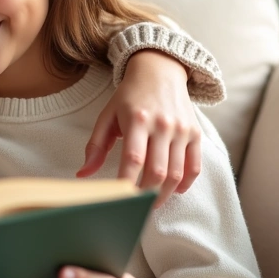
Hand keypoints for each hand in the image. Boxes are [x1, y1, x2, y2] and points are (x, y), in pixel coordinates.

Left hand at [79, 50, 200, 206]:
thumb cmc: (129, 96)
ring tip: (151, 203)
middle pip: (157, 171)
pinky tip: (174, 190)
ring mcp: (182, 130)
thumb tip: (83, 174)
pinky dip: (185, 183)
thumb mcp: (107, 115)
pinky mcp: (195, 133)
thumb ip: (95, 146)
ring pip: (176, 173)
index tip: (118, 199)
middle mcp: (162, 125)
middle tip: (134, 206)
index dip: (126, 182)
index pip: (133, 159)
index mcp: (137, 119)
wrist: (160, 71)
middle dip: (145, 194)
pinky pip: (194, 166)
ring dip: (164, 194)